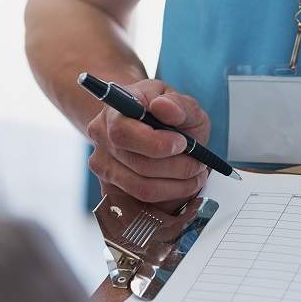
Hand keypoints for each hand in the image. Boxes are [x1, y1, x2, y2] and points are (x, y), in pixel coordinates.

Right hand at [86, 79, 210, 212]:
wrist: (154, 128)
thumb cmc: (168, 114)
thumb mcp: (182, 102)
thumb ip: (178, 104)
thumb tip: (164, 107)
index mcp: (115, 109)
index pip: (123, 132)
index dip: (155, 143)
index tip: (183, 143)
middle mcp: (101, 136)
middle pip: (136, 163)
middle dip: (176, 167)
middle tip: (198, 163)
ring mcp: (102, 164)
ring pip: (141, 187)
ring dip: (176, 185)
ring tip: (195, 174)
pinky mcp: (110, 186)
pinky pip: (141, 198)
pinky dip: (169, 194)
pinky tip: (182, 183)